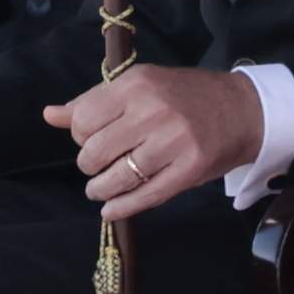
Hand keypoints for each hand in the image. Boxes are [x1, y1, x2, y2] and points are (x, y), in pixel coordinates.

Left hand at [45, 64, 261, 221]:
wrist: (244, 109)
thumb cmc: (186, 97)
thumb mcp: (141, 87)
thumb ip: (93, 101)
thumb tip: (49, 115)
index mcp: (137, 84)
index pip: (84, 120)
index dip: (80, 136)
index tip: (92, 140)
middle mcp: (153, 110)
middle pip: (95, 152)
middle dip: (90, 164)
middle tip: (99, 165)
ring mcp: (173, 141)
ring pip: (117, 177)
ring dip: (101, 189)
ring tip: (101, 189)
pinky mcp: (190, 169)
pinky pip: (146, 196)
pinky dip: (122, 207)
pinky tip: (111, 209)